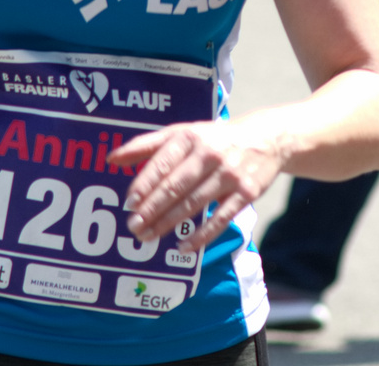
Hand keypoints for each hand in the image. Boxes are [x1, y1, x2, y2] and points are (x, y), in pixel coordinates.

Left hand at [111, 118, 283, 251]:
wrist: (266, 139)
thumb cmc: (215, 139)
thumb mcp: (184, 133)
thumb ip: (148, 145)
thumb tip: (112, 159)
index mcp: (191, 137)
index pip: (162, 163)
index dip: (145, 184)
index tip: (129, 203)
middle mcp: (210, 154)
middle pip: (176, 186)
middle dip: (152, 209)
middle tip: (134, 227)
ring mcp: (229, 174)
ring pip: (194, 204)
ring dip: (169, 223)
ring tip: (149, 238)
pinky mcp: (246, 192)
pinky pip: (220, 218)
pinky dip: (201, 235)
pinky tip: (183, 246)